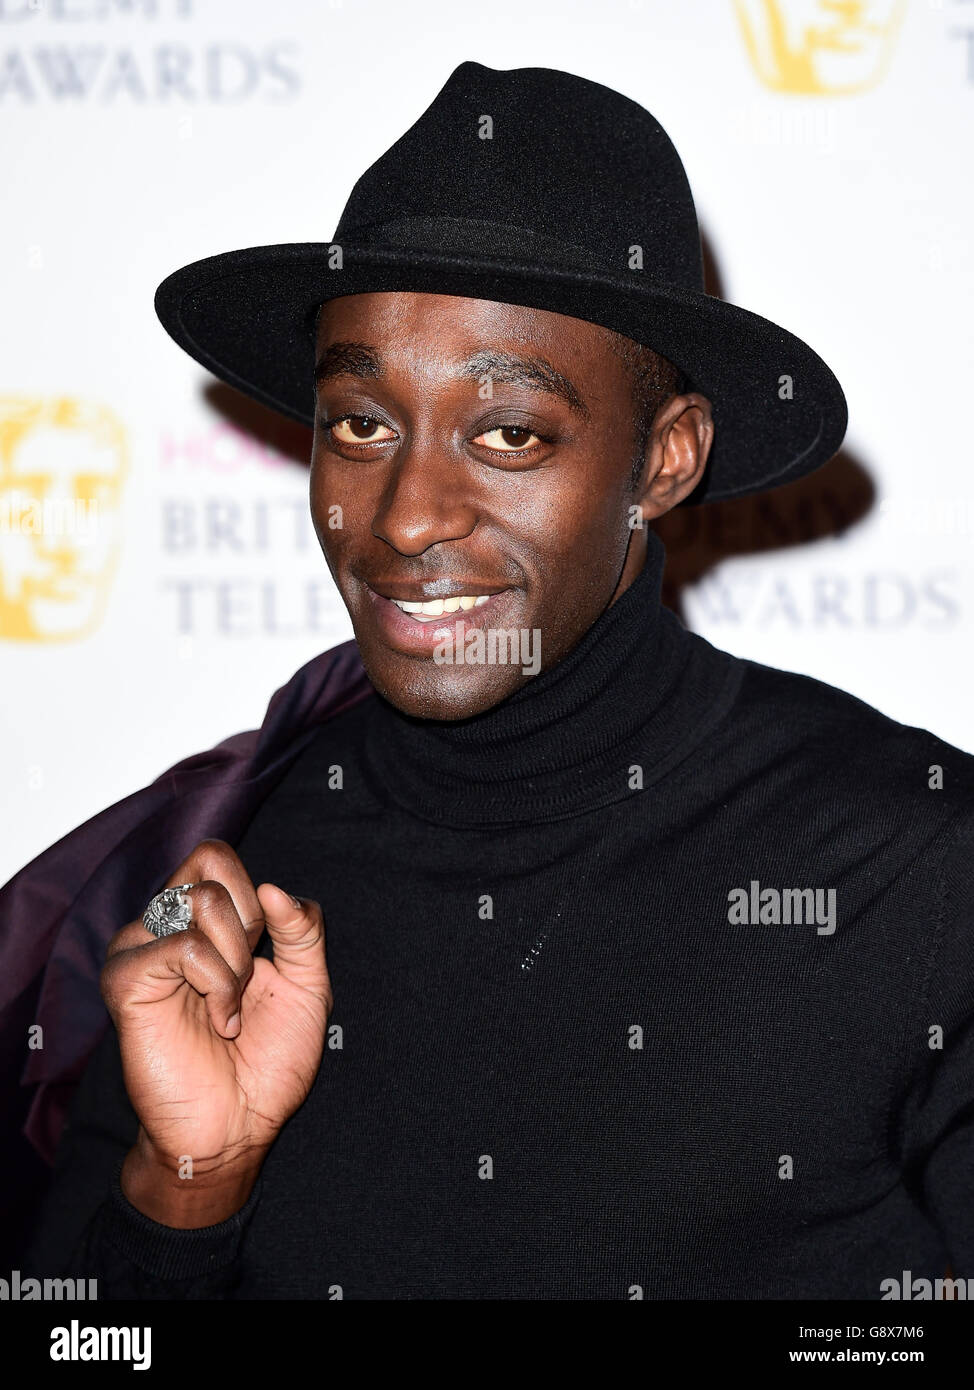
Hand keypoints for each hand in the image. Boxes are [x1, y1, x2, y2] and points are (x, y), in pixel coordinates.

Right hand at [101, 839, 329, 1225]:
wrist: (239, 1127)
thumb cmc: (269, 1061)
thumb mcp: (309, 985)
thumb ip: (303, 930)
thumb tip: (273, 889)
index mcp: (202, 923)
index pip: (218, 856)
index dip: (257, 899)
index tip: (262, 957)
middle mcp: (166, 927)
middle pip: (211, 860)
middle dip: (250, 922)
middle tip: (245, 980)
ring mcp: (141, 950)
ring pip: (201, 899)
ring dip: (236, 962)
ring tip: (228, 1011)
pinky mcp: (125, 981)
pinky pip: (182, 946)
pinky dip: (216, 985)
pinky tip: (217, 1023)